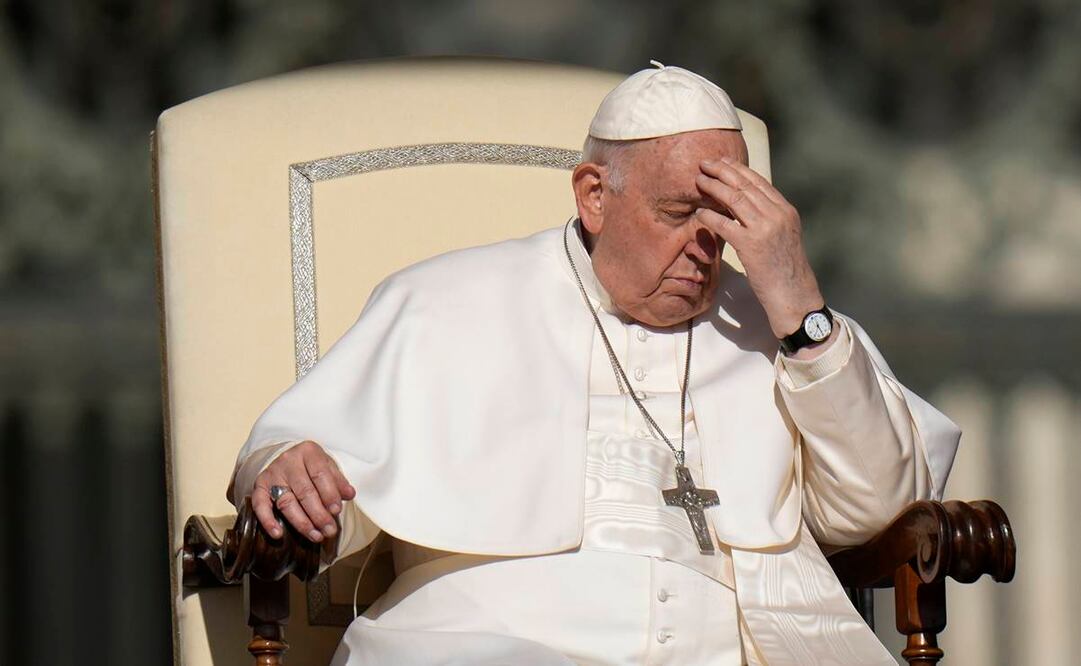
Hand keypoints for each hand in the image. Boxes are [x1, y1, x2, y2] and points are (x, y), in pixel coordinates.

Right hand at [252, 440, 356, 541]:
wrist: (287, 458)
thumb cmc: (311, 466)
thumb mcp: (327, 467)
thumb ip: (338, 481)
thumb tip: (349, 494)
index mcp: (308, 452)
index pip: (320, 474)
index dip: (329, 494)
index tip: (337, 511)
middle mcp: (288, 461)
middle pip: (304, 491)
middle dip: (319, 514)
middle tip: (329, 530)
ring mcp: (273, 474)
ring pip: (287, 502)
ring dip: (302, 523)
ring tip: (315, 536)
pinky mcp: (259, 486)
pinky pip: (260, 505)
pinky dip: (268, 521)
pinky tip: (278, 534)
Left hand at [694, 157, 824, 338]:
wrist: (795, 296)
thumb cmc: (785, 271)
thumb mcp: (784, 237)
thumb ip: (769, 219)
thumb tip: (748, 207)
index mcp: (786, 211)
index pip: (759, 182)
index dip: (738, 169)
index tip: (722, 162)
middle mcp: (778, 215)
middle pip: (745, 185)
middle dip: (723, 171)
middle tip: (705, 163)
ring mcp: (765, 229)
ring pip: (735, 199)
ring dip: (714, 187)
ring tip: (699, 181)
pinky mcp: (752, 246)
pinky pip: (725, 224)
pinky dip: (710, 215)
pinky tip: (699, 212)